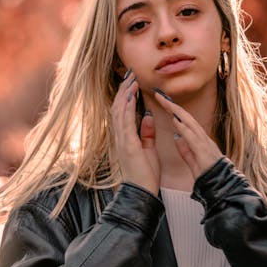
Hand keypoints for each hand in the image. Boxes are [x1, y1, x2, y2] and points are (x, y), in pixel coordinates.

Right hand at [110, 72, 159, 194]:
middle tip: (130, 74)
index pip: (123, 112)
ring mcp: (122, 140)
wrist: (142, 192)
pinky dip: (127, 106)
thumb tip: (148, 116)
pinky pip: (125, 121)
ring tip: (131, 79)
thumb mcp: (148, 149)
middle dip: (124, 89)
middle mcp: (120, 137)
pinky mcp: (128, 145)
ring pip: (119, 111)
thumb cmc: (145, 174)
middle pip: (118, 107)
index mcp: (125, 138)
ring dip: (125, 93)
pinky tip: (131, 94)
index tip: (132, 81)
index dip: (126, 95)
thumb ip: (146, 133)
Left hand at [153, 89, 222, 179]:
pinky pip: (193, 137)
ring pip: (190, 123)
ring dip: (177, 111)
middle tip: (159, 94)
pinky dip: (184, 127)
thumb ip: (185, 150)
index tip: (161, 102)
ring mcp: (206, 143)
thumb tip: (177, 137)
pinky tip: (175, 120)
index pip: (184, 122)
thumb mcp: (193, 162)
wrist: (223, 188)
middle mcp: (203, 139)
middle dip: (172, 106)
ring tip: (164, 101)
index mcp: (199, 141)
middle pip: (186, 118)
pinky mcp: (206, 151)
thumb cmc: (209, 177)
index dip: (173, 111)